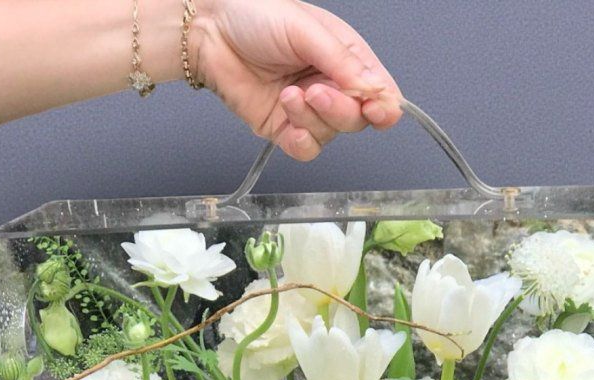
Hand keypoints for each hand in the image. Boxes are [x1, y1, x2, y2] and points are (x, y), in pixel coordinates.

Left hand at [189, 0, 402, 160]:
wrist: (209, 32)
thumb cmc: (256, 16)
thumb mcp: (306, 30)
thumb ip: (342, 62)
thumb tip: (375, 91)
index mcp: (346, 59)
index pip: (380, 92)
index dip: (384, 106)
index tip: (377, 109)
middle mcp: (332, 87)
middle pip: (358, 119)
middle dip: (340, 110)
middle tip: (315, 91)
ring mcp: (308, 112)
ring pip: (330, 135)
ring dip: (311, 118)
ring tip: (288, 94)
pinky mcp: (284, 130)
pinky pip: (306, 150)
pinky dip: (300, 140)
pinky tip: (286, 117)